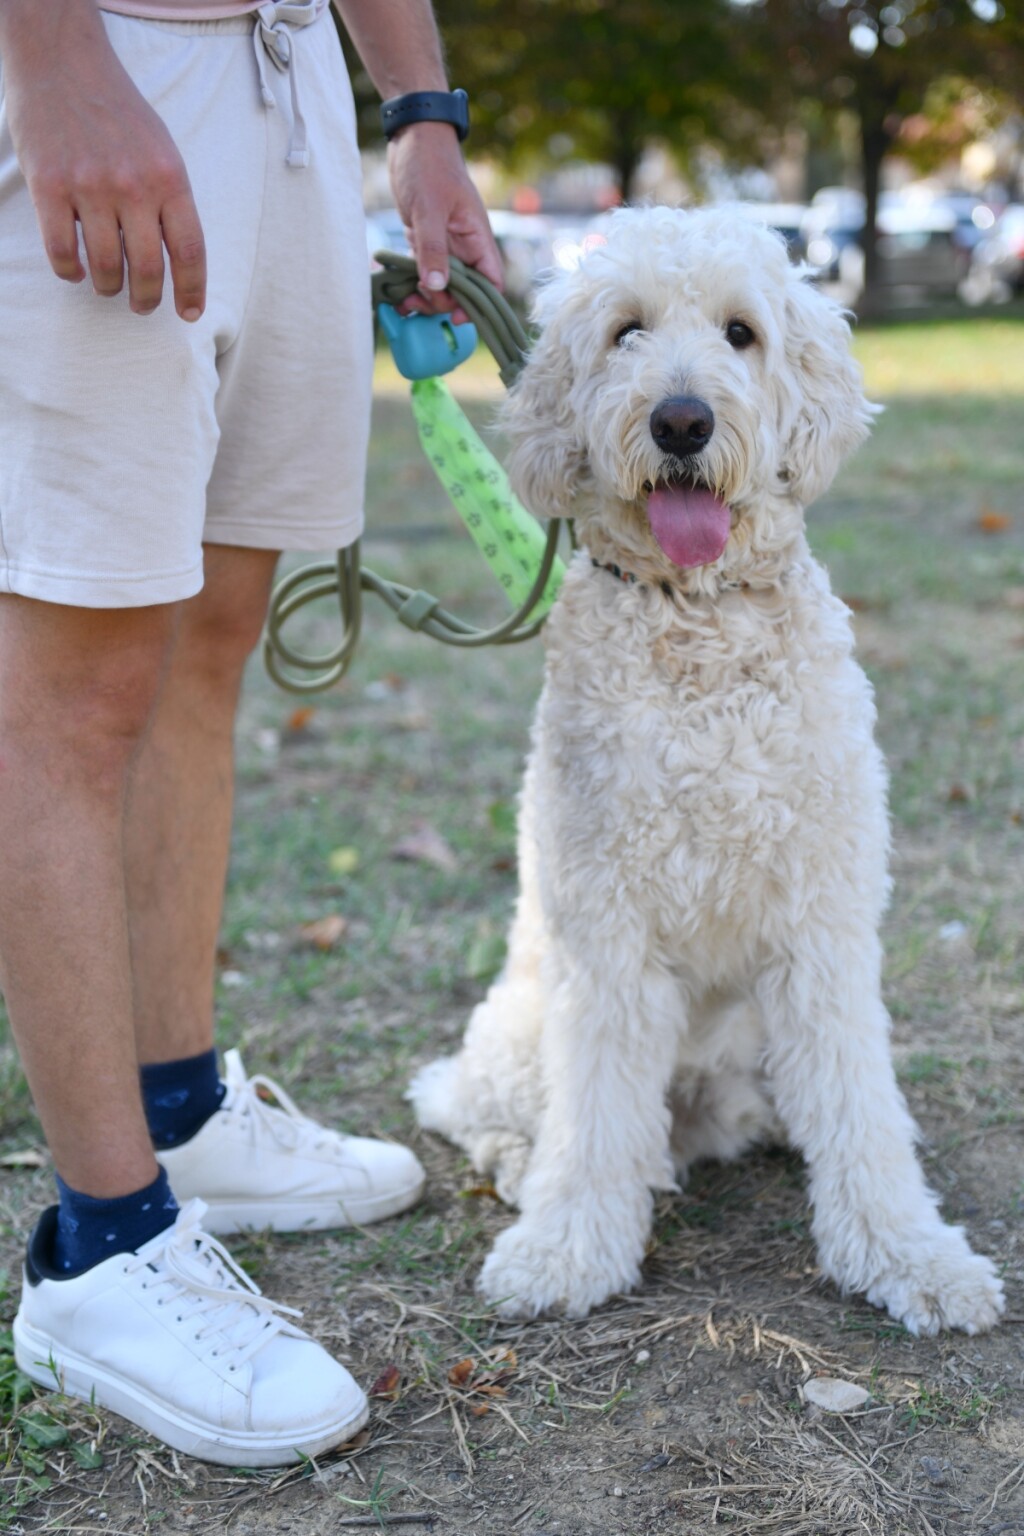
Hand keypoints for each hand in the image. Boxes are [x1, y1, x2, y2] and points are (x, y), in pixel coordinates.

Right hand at [1, 0, 205, 319]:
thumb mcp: (162, 149)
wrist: (62, 61)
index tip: (190, 314)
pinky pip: (62, 253)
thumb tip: (178, 259)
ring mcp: (89, 186)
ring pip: (106, 268)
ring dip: (109, 288)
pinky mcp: (49, 186)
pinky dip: (71, 271)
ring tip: (109, 286)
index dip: (192, 291)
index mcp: (169, 177)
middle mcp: (133, 185)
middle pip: (148, 270)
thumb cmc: (117, 110)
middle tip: (142, 305)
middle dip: (147, 300)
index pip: (190, 250)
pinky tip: (76, 269)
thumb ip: (170, 200)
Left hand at [386, 121, 502, 319]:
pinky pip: (423, 270)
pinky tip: (396, 290)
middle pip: (463, 290)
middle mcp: (464, 246)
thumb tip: (437, 287)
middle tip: (417, 300)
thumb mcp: (429, 208)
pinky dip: (412, 283)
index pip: (491, 282)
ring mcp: (445, 244)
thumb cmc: (428, 165)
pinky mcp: (426, 241)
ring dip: (425, 296)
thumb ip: (434, 249)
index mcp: (477, 238)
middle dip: (443, 302)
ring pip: (442, 284)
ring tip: (403, 300)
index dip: (479, 304)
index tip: (456, 316)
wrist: (412, 137)